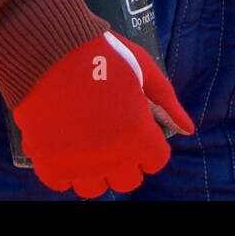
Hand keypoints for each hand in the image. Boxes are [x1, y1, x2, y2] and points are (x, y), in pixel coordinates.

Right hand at [13, 28, 193, 197]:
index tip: (137, 127)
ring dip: (95, 169)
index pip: (155, 160)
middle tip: (112, 131)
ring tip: (87, 140)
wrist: (47, 47)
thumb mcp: (143, 68)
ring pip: (94, 188)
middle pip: (127, 180)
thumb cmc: (99, 52)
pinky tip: (64, 144)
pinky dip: (63, 169)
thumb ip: (167, 102)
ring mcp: (78, 164)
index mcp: (138, 136)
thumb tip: (187, 130)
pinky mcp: (48, 163)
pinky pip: (61, 183)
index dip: (149, 142)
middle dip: (125, 159)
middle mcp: (111, 158)